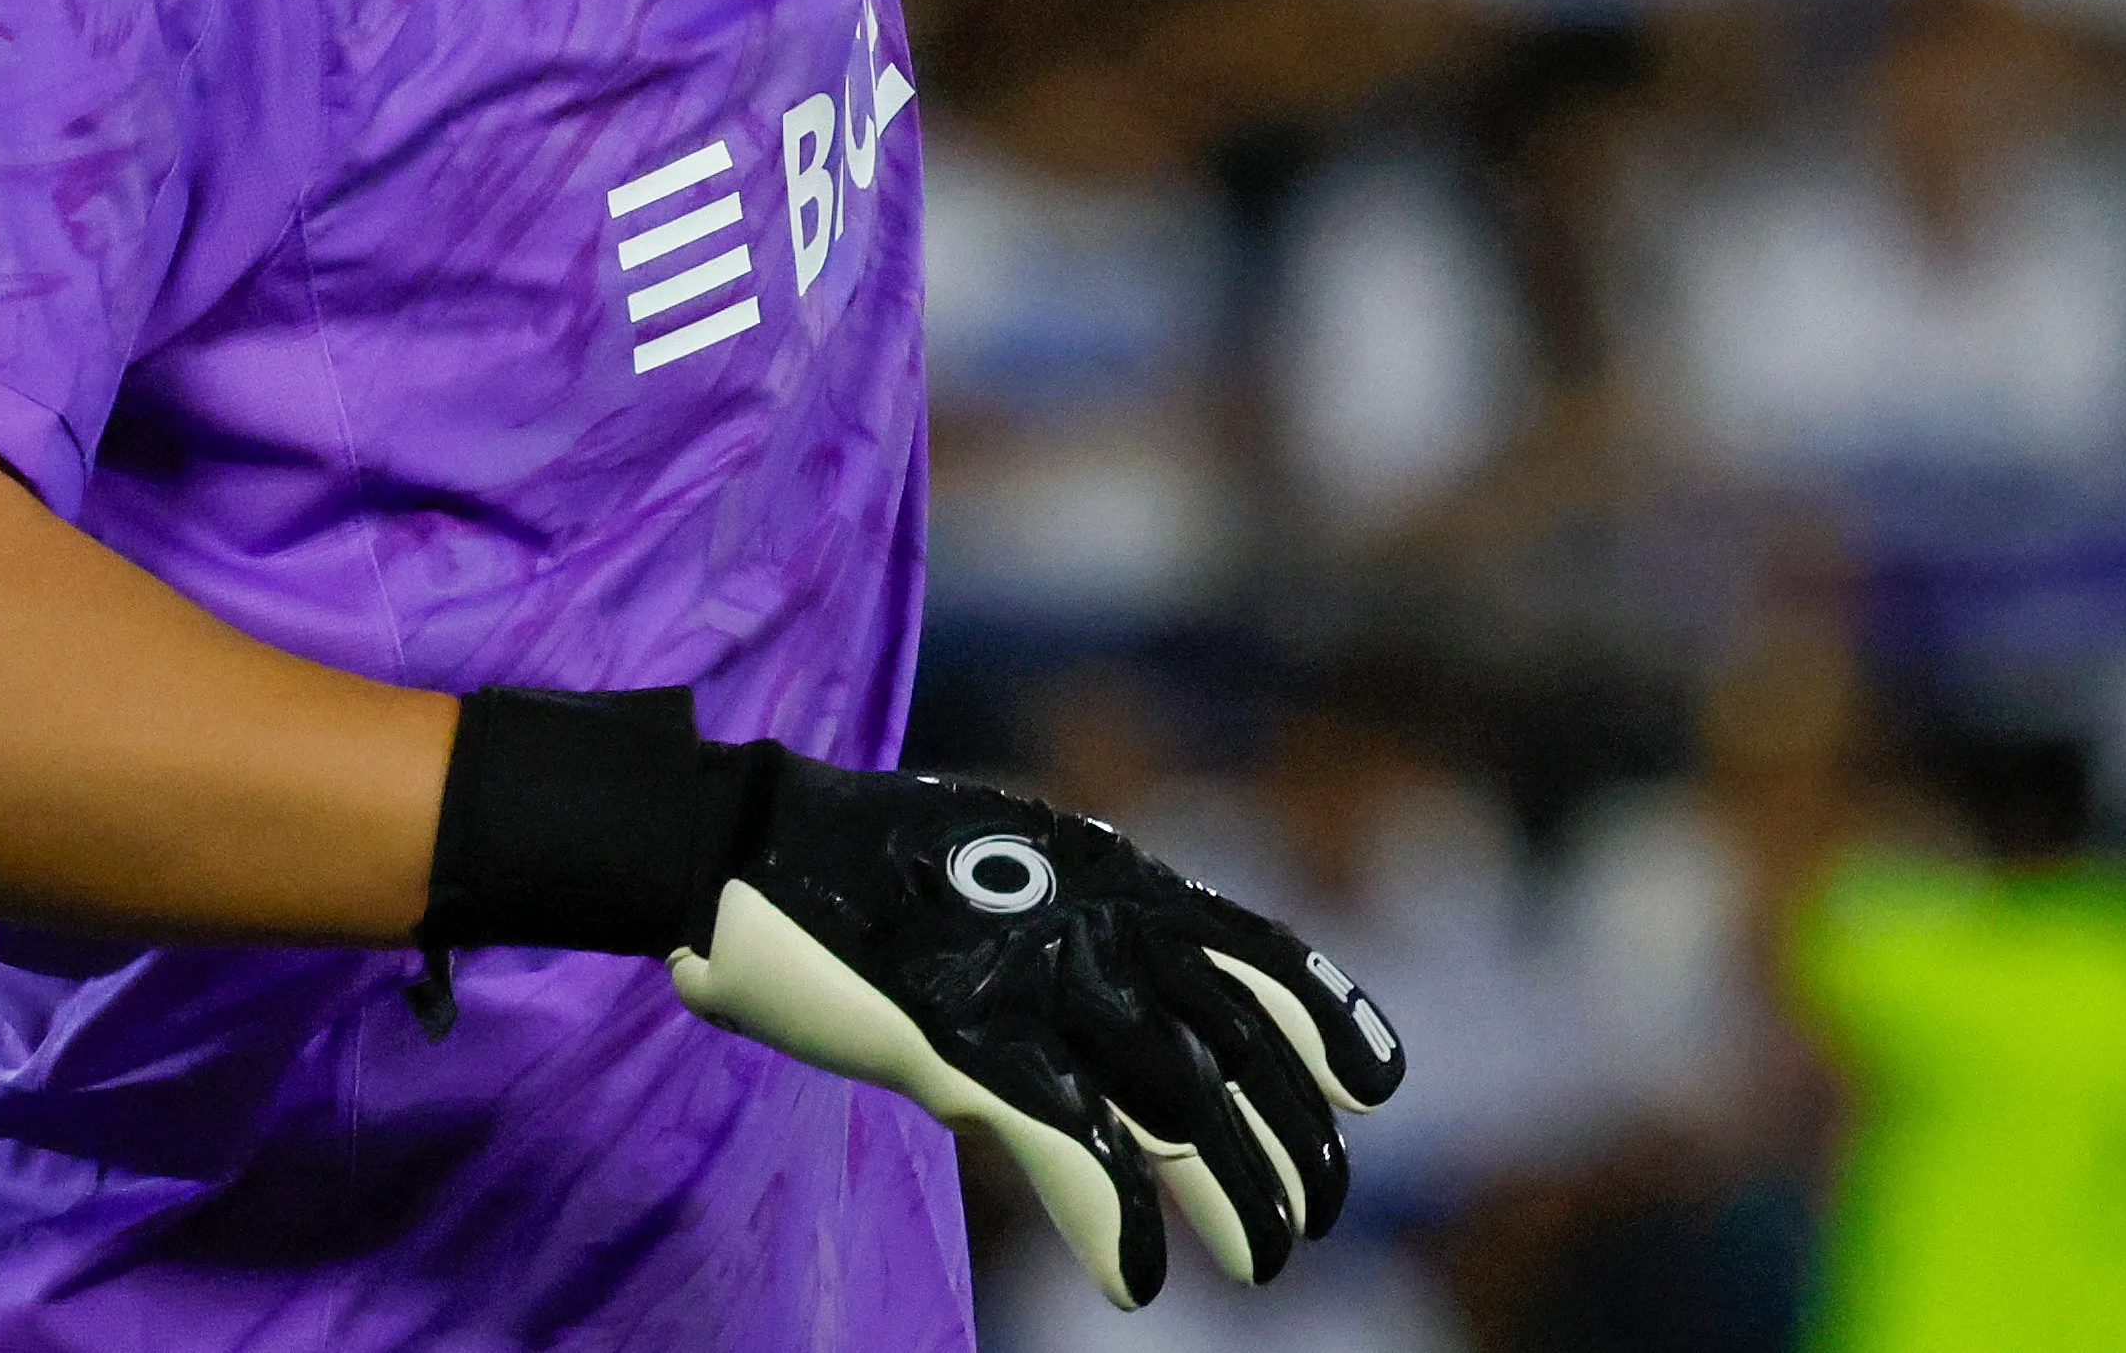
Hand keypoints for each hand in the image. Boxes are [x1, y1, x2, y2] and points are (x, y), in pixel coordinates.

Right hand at [670, 755, 1404, 1309]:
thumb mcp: (1006, 884)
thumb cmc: (868, 869)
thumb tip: (1129, 1034)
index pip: (1254, 951)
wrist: (748, 846)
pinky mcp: (964, 1044)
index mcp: (1111, 880)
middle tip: (1311, 1216)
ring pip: (1177, 1100)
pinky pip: (1071, 1145)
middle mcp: (1093, 923)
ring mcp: (1032, 982)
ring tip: (1265, 1262)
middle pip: (1233, 1044)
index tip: (1377, 1090)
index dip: (1325, 1019)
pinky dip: (1116, 1220)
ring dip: (1232, 1189)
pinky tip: (1138, 1279)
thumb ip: (1077, 942)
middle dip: (1288, 1136)